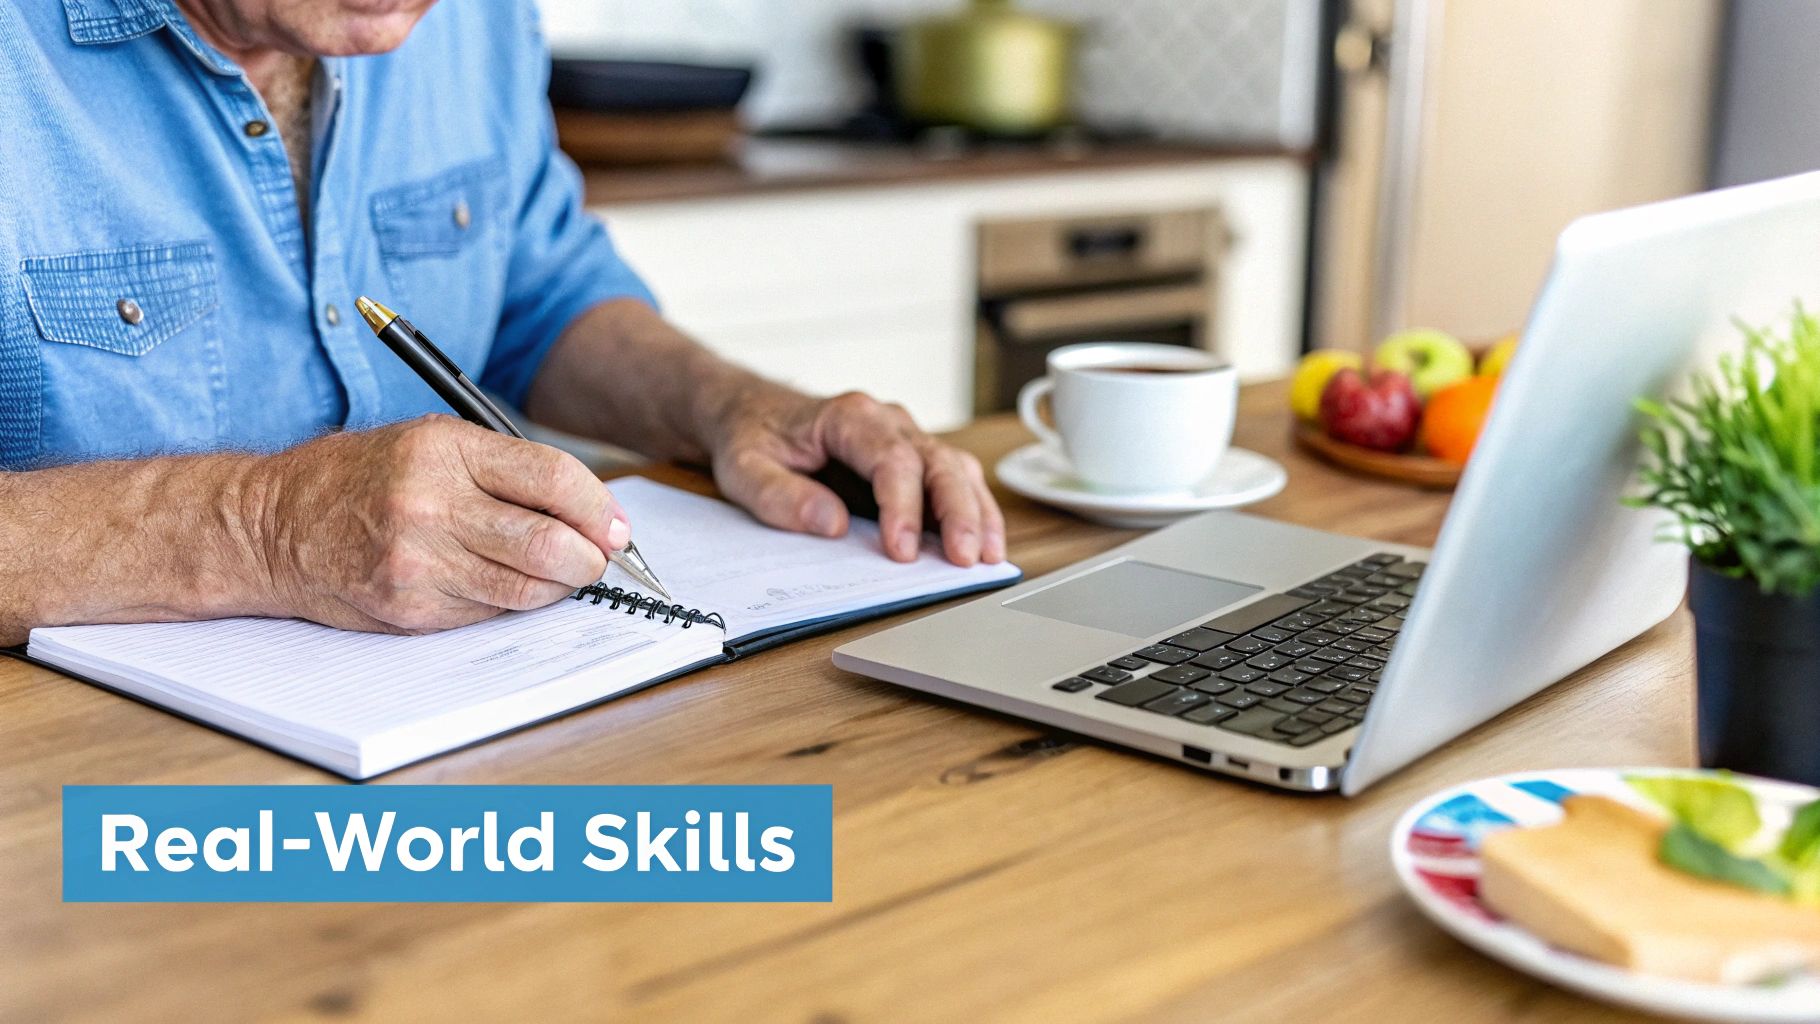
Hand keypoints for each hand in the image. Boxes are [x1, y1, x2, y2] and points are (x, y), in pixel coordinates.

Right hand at [245, 415, 628, 632]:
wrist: (274, 525)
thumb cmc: (364, 477)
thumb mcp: (433, 443)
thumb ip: (511, 470)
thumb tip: (594, 512)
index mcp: (444, 450)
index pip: (553, 480)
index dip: (599, 509)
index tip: (616, 528)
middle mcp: (430, 505)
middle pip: (548, 544)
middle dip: (590, 559)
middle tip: (597, 559)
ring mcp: (418, 562)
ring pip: (526, 589)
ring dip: (557, 586)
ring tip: (555, 572)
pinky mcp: (410, 608)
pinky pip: (489, 613)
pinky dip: (509, 602)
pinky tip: (497, 583)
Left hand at [708, 389, 1006, 565]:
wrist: (752, 411)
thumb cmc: (751, 436)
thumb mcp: (743, 467)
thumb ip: (780, 495)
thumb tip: (830, 523)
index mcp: (847, 417)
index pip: (891, 459)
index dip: (903, 506)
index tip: (901, 551)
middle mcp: (886, 422)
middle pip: (938, 462)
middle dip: (958, 512)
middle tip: (965, 559)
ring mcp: (905, 438)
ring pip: (956, 469)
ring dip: (977, 512)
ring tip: (988, 556)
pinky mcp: (913, 460)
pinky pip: (954, 481)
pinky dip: (974, 511)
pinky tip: (984, 544)